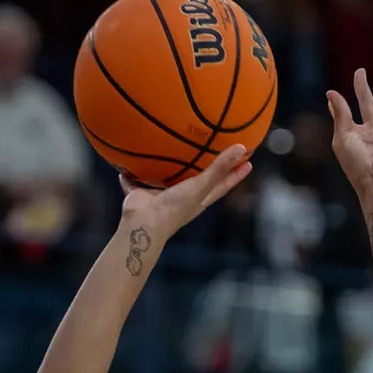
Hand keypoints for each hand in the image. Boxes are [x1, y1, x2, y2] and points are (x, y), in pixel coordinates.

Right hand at [119, 144, 252, 246]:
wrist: (144, 224)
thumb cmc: (175, 207)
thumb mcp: (200, 186)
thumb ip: (218, 168)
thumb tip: (242, 148)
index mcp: (198, 199)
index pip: (223, 185)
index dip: (235, 174)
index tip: (248, 161)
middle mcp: (181, 198)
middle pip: (197, 180)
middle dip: (205, 167)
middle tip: (214, 149)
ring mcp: (160, 197)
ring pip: (165, 179)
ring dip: (166, 169)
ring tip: (167, 150)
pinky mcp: (140, 195)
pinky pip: (134, 181)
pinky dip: (129, 175)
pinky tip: (124, 163)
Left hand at [327, 52, 372, 196]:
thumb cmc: (356, 165)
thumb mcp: (342, 137)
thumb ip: (339, 113)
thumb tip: (330, 93)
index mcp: (352, 134)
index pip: (346, 115)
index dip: (340, 105)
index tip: (334, 95)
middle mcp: (369, 128)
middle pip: (368, 99)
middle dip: (365, 83)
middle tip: (363, 68)